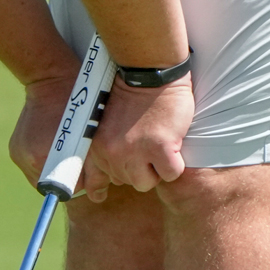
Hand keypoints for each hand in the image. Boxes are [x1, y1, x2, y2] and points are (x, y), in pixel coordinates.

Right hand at [7, 62, 83, 186]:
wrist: (51, 78)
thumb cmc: (79, 106)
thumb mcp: (93, 138)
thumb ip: (95, 170)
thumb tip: (98, 195)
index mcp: (44, 158)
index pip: (64, 189)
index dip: (79, 181)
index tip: (85, 167)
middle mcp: (27, 159)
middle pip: (51, 184)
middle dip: (66, 176)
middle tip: (78, 156)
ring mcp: (18, 153)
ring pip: (40, 175)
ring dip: (54, 168)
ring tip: (66, 147)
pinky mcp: (15, 147)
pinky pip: (32, 164)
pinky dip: (44, 159)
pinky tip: (54, 143)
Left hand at [83, 80, 190, 200]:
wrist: (148, 72)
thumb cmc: (130, 95)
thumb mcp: (104, 123)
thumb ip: (105, 148)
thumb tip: (109, 181)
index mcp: (97, 147)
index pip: (93, 181)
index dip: (98, 189)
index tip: (99, 196)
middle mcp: (112, 154)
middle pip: (129, 182)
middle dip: (140, 167)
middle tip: (146, 144)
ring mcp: (135, 152)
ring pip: (148, 182)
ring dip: (157, 168)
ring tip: (159, 144)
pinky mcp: (160, 148)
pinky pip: (171, 174)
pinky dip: (176, 162)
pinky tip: (173, 143)